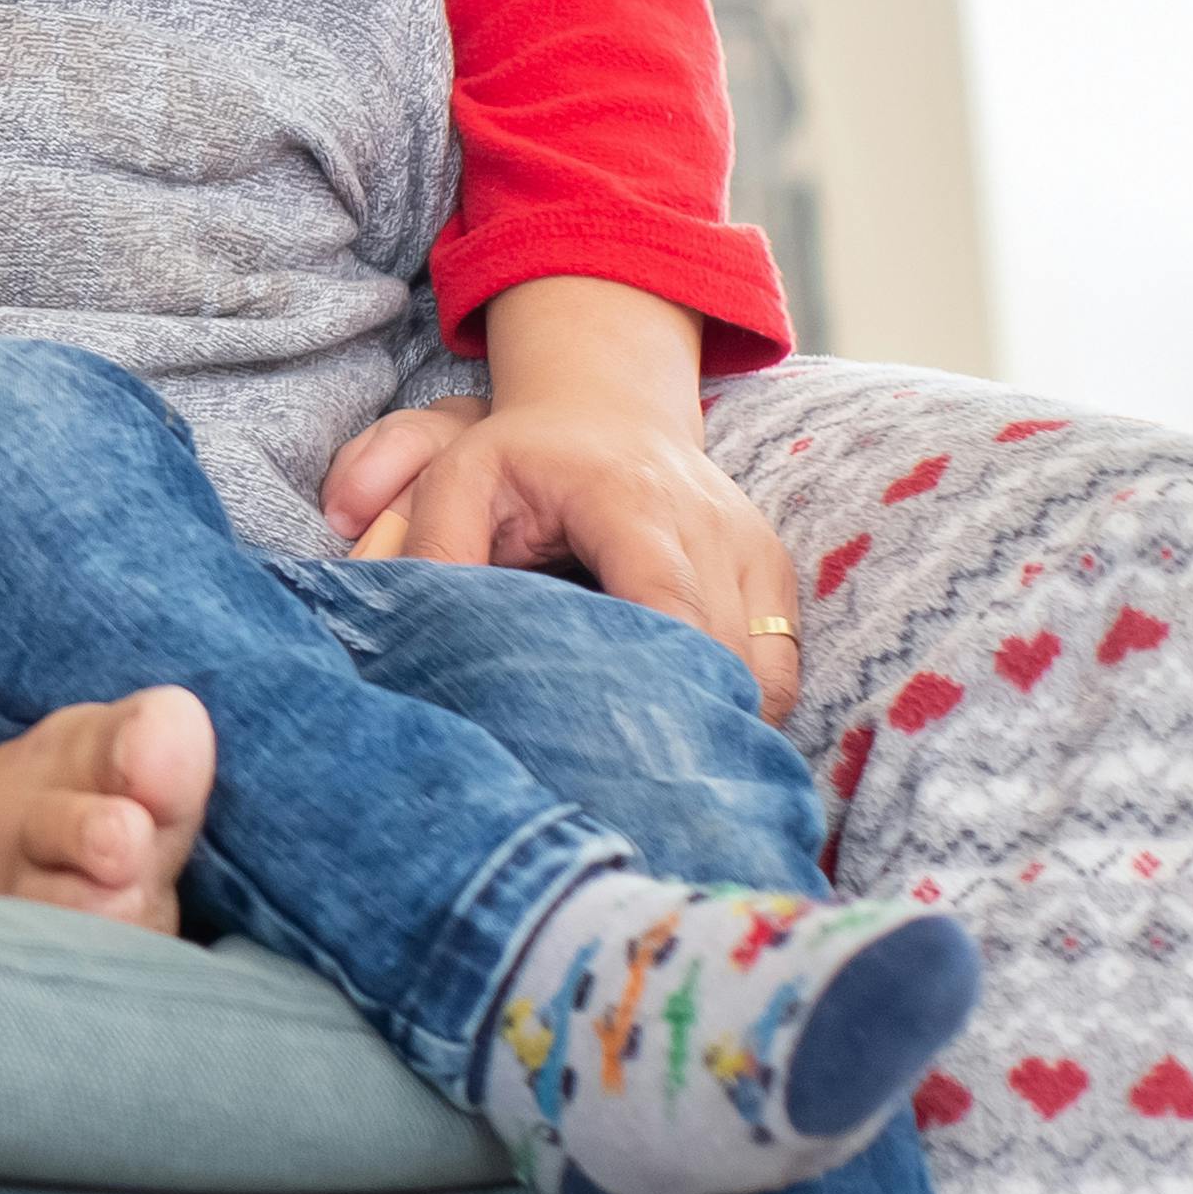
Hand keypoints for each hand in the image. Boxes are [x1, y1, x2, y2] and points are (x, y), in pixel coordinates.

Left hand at [331, 276, 804, 724]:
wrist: (607, 409)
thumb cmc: (523, 455)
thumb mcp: (459, 477)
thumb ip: (434, 545)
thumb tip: (412, 629)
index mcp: (631, 502)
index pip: (664, 606)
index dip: (652, 684)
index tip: (616, 750)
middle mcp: (707, 526)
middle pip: (718, 653)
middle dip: (677, 722)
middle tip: (625, 784)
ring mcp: (752, 550)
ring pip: (763, 672)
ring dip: (715, 719)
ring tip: (654, 760)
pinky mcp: (773, 573)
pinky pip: (779, 666)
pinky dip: (743, 703)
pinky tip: (688, 722)